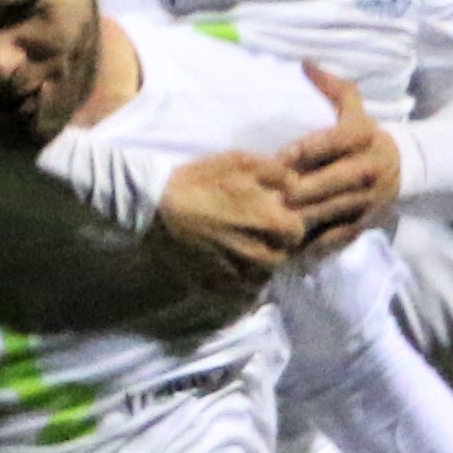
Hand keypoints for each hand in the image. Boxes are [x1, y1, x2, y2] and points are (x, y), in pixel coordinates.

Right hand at [144, 150, 306, 305]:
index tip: (273, 216)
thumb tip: (295, 182)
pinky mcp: (216, 287)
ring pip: (260, 276)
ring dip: (256, 265)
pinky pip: (237, 291)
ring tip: (238, 249)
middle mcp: (260, 255)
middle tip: (254, 233)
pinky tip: (223, 263)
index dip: (287, 222)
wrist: (153, 210)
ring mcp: (238, 275)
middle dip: (273, 246)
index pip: (298, 231)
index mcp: (273, 223)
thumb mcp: (240, 161)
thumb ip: (276, 172)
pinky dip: (236, 280)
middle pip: (281, 257)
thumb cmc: (197, 181)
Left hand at [281, 65, 402, 257]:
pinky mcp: (361, 224)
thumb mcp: (354, 109)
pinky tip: (284, 245)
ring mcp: (365, 200)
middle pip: (327, 182)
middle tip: (267, 193)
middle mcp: (366, 169)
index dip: (304, 150)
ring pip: (328, 211)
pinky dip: (309, 242)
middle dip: (297, 189)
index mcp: (362, 138)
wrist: (404, 170)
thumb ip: (332, 86)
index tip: (279, 157)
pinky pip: (333, 236)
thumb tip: (305, 63)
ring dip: (298, 218)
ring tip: (268, 220)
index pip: (331, 142)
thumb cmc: (364, 136)